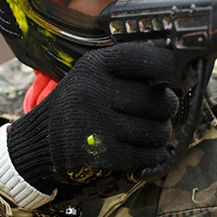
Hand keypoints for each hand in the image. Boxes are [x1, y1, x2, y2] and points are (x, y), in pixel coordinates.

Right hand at [7, 44, 178, 193]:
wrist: (37, 142)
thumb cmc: (78, 106)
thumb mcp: (92, 77)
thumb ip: (127, 73)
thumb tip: (178, 76)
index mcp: (95, 65)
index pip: (148, 59)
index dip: (169, 69)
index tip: (173, 78)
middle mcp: (94, 90)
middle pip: (160, 101)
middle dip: (167, 111)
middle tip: (161, 114)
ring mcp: (95, 123)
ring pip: (157, 131)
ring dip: (161, 136)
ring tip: (151, 133)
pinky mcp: (97, 153)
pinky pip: (145, 155)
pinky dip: (153, 157)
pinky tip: (147, 153)